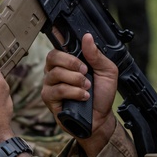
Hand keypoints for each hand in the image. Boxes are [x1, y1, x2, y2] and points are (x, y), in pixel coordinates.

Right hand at [42, 33, 118, 156]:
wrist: (101, 118)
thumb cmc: (101, 95)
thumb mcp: (107, 71)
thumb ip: (96, 55)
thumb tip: (87, 37)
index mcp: (69, 62)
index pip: (59, 45)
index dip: (60, 40)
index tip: (69, 42)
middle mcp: (57, 71)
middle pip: (53, 56)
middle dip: (71, 63)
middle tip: (85, 71)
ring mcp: (51, 84)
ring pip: (55, 74)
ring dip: (76, 80)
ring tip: (87, 87)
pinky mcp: (49, 99)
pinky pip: (57, 90)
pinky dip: (73, 92)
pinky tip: (83, 97)